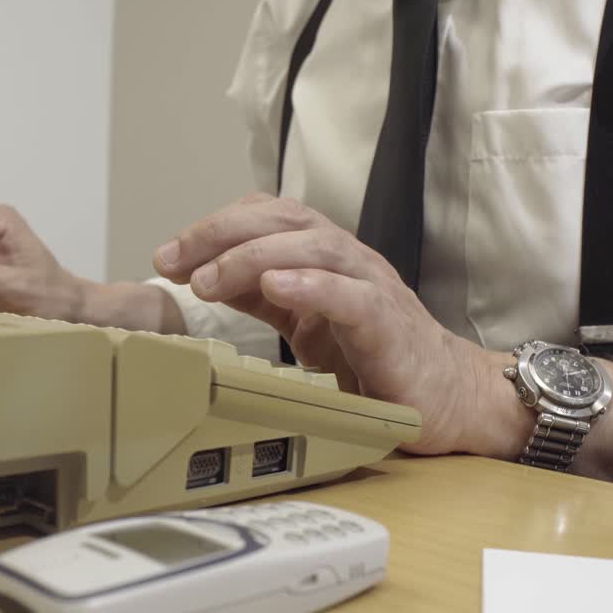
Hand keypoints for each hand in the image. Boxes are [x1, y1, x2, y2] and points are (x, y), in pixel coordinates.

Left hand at [152, 193, 492, 455]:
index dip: (213, 226)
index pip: (265, 215)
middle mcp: (346, 259)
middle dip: (220, 234)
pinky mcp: (388, 323)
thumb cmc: (373, 360)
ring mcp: (371, 286)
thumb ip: (263, 299)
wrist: (445, 397)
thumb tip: (201, 280)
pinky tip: (275, 287)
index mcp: (322, 257)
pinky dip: (311, 286)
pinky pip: (350, 296)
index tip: (166, 255)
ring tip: (208, 280)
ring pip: (312, 248)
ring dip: (252, 258)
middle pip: (282, 219)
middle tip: (172, 260)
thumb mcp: (304, 324)